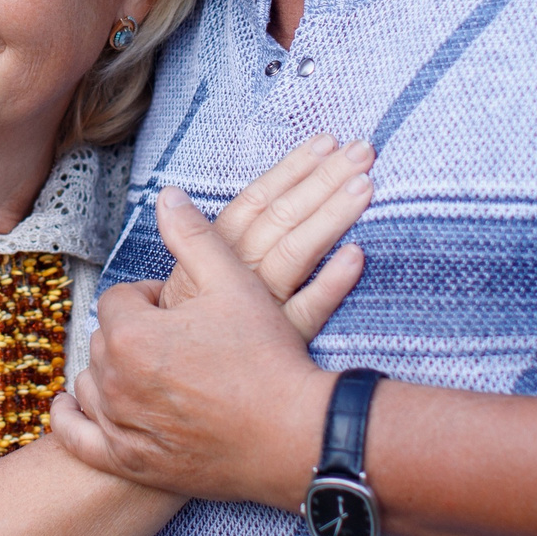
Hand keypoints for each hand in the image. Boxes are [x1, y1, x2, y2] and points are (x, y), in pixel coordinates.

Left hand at [51, 184, 330, 506]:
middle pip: (104, 341)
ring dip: (112, 373)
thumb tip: (166, 195)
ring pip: (92, 383)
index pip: (118, 301)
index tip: (181, 313)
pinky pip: (78, 438)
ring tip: (153, 373)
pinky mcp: (130, 462)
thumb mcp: (234, 283)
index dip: (149, 302)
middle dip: (133, 336)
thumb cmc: (266, 358)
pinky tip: (74, 405)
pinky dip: (71, 420)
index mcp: (131, 335)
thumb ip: (192, 236)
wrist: (295, 434)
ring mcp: (120, 427)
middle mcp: (115, 382)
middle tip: (177, 343)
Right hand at [161, 136, 371, 333]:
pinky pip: (307, 312)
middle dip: (324, 179)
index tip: (326, 141)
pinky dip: (330, 285)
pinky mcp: (280, 345)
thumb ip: (198, 239)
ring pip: (295, 254)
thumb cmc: (188, 332)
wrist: (176, 394)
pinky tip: (356, 255)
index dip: (291, 170)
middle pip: (282, 219)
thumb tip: (170, 194)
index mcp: (216, 255)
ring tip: (366, 185)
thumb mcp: (189, 281)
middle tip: (363, 150)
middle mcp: (237, 276)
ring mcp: (260, 310)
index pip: (256, 201)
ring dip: (330, 216)